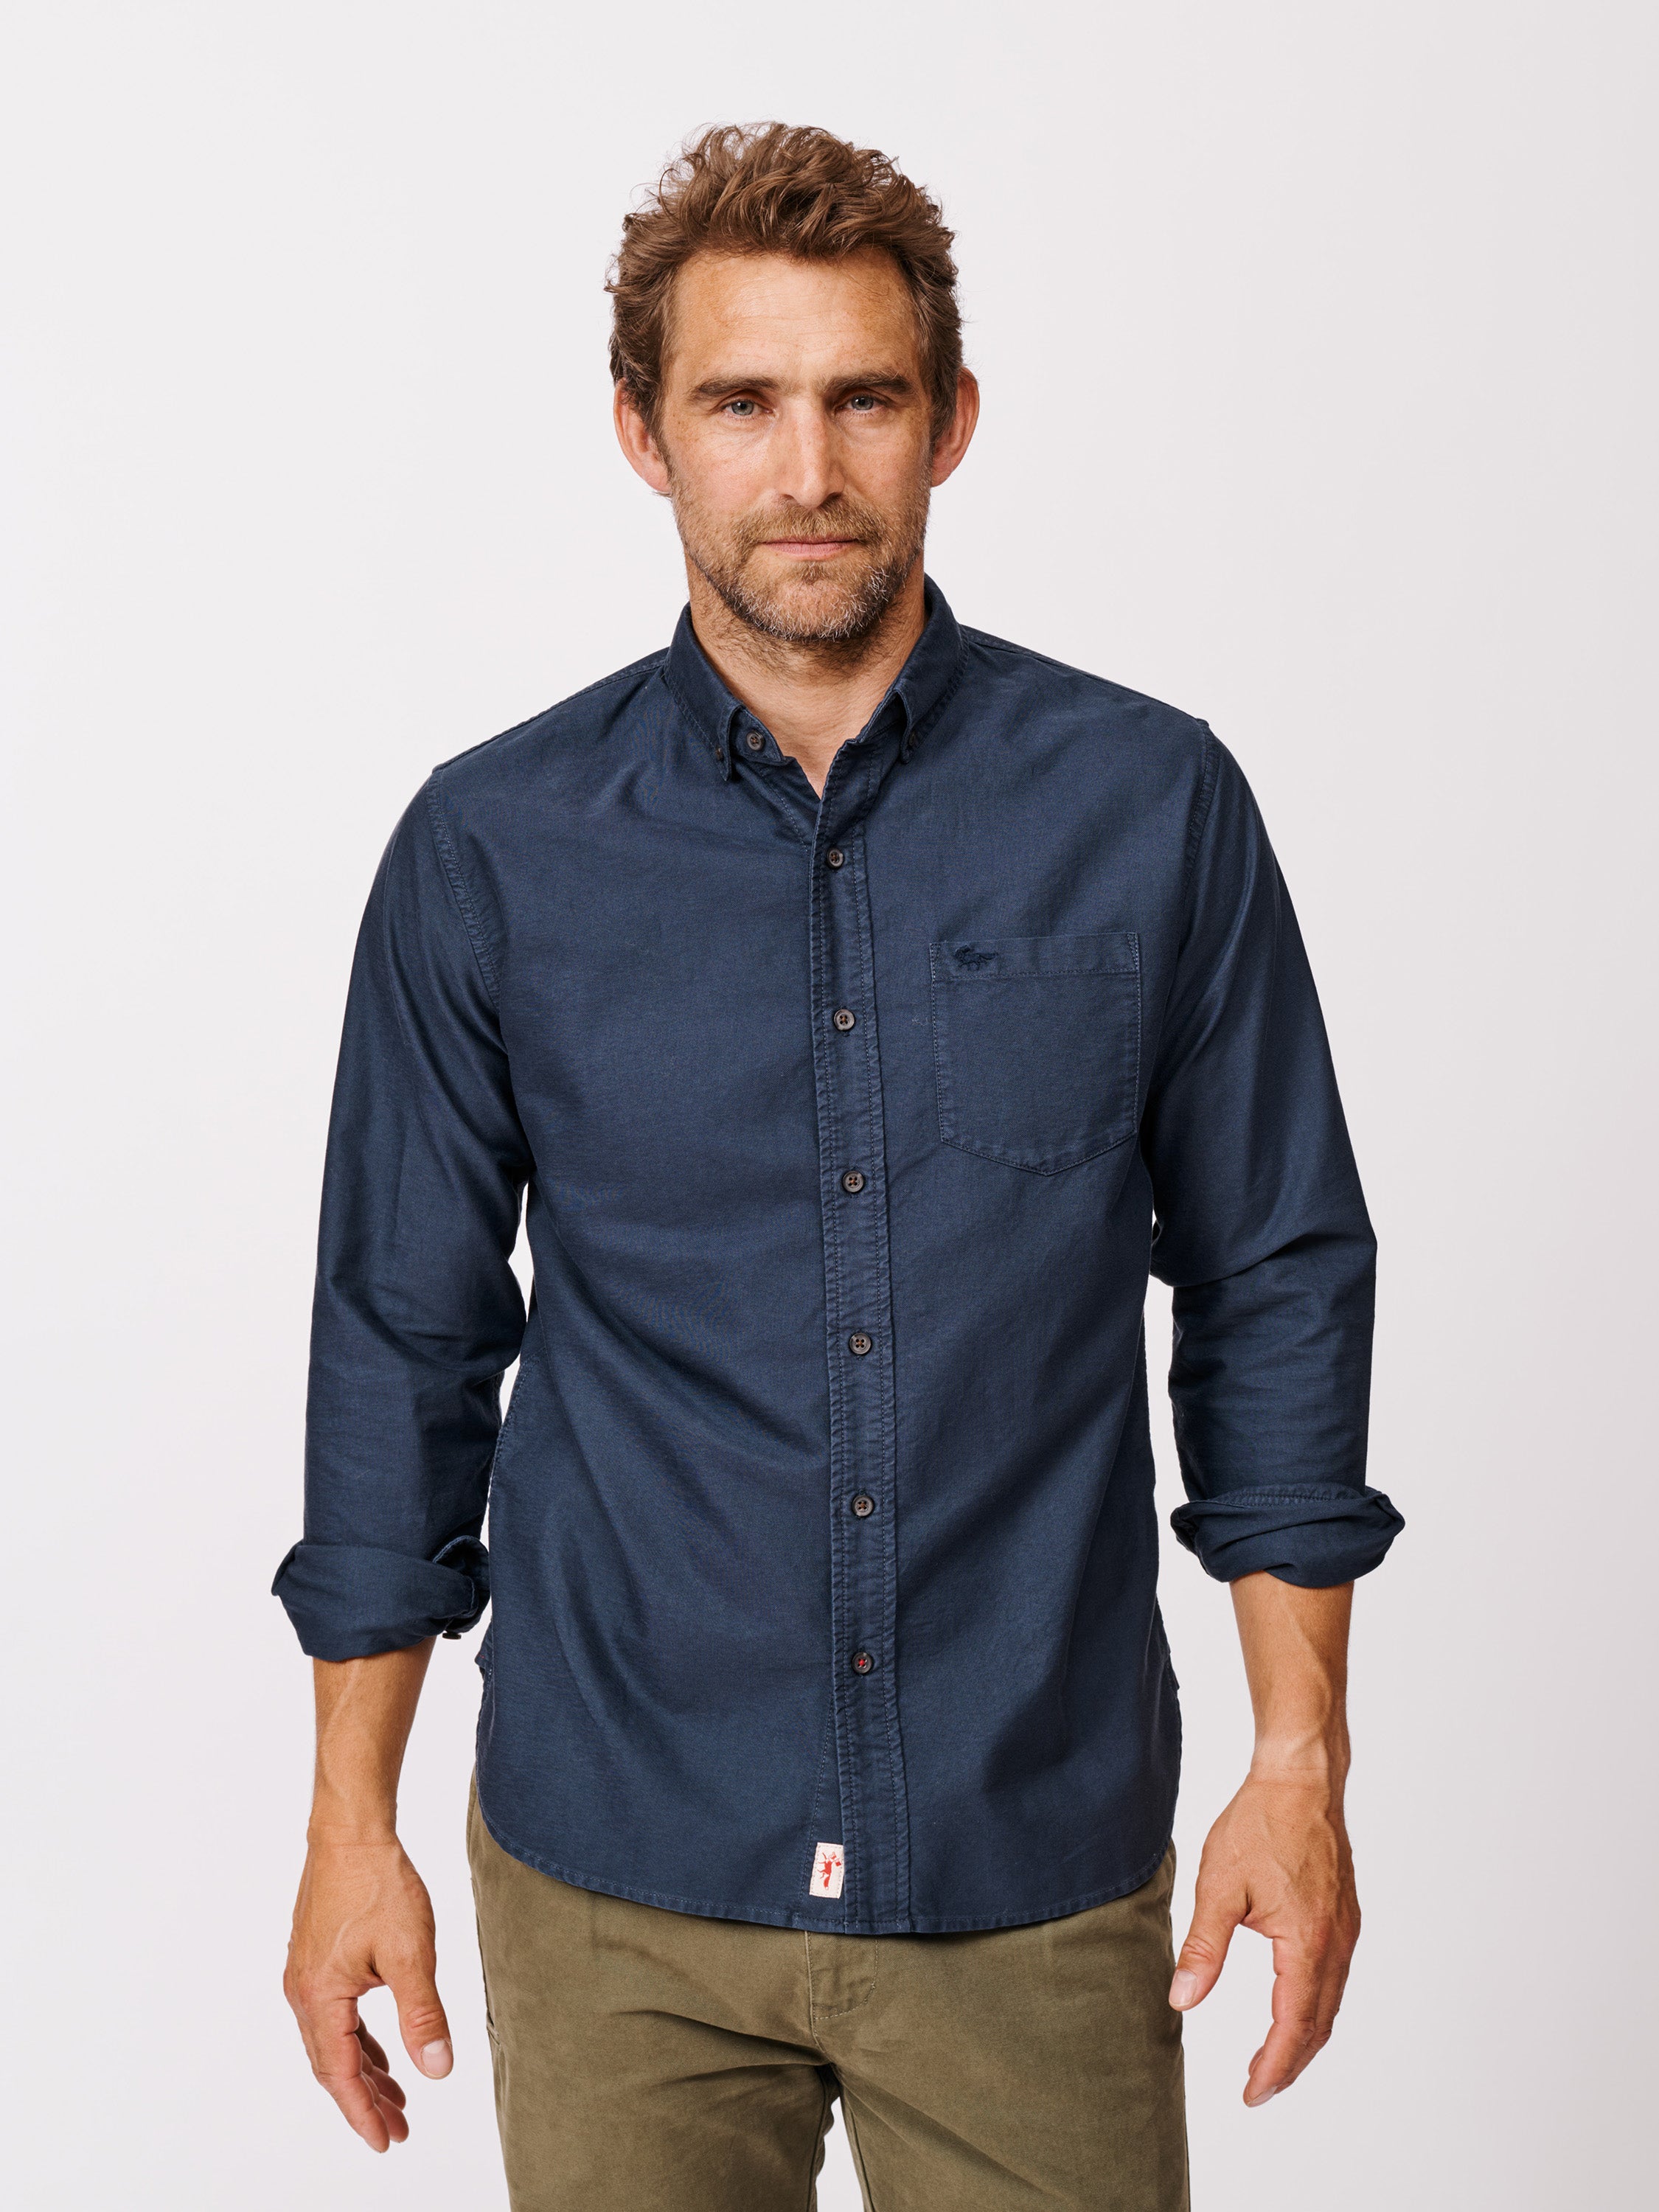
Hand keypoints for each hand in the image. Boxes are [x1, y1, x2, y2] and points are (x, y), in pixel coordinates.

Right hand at [284, 1833, 453, 2151]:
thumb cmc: (378, 1884)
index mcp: (320, 1996)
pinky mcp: (317, 1958)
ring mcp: (307, 1974)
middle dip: (366, 2100)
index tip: (387, 2141)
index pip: (340, 2073)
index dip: (364, 2112)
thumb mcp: (411, 1954)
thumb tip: (437, 2070)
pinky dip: (358, 2041)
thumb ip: (423, 2016)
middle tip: (399, 2129)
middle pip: (332, 2064)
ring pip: (334, 2041)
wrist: (351, 1832)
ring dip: (363, 2071)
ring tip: (396, 2098)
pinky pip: (335, 2016)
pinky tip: (381, 2051)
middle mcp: (304, 1991)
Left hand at [1168, 1770, 1359, 2105]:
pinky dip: (1314, 2005)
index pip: (1293, 2025)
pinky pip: (1334, 1977)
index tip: (1253, 2095)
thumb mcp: (1219, 1886)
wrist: (1301, 1779)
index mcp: (1307, 1943)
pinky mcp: (1344, 1916)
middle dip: (1289, 2063)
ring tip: (1271, 2058)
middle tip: (1258, 2088)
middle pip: (1318, 2024)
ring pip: (1330, 2003)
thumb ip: (1204, 1947)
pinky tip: (1293, 2005)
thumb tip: (1183, 1999)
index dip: (1273, 2066)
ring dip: (1303, 2036)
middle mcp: (1336, 1943)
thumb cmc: (1260, 1823)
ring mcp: (1345, 1930)